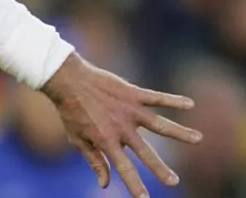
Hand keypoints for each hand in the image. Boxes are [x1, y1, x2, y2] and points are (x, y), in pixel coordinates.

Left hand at [41, 53, 202, 197]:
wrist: (65, 78)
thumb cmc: (70, 110)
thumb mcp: (77, 139)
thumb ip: (94, 161)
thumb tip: (105, 184)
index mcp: (106, 140)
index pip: (124, 168)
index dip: (135, 185)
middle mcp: (121, 127)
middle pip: (145, 152)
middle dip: (160, 168)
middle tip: (174, 182)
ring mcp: (129, 110)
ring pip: (159, 124)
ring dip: (179, 132)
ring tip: (198, 138)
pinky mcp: (132, 93)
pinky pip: (156, 97)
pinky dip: (173, 100)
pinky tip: (190, 104)